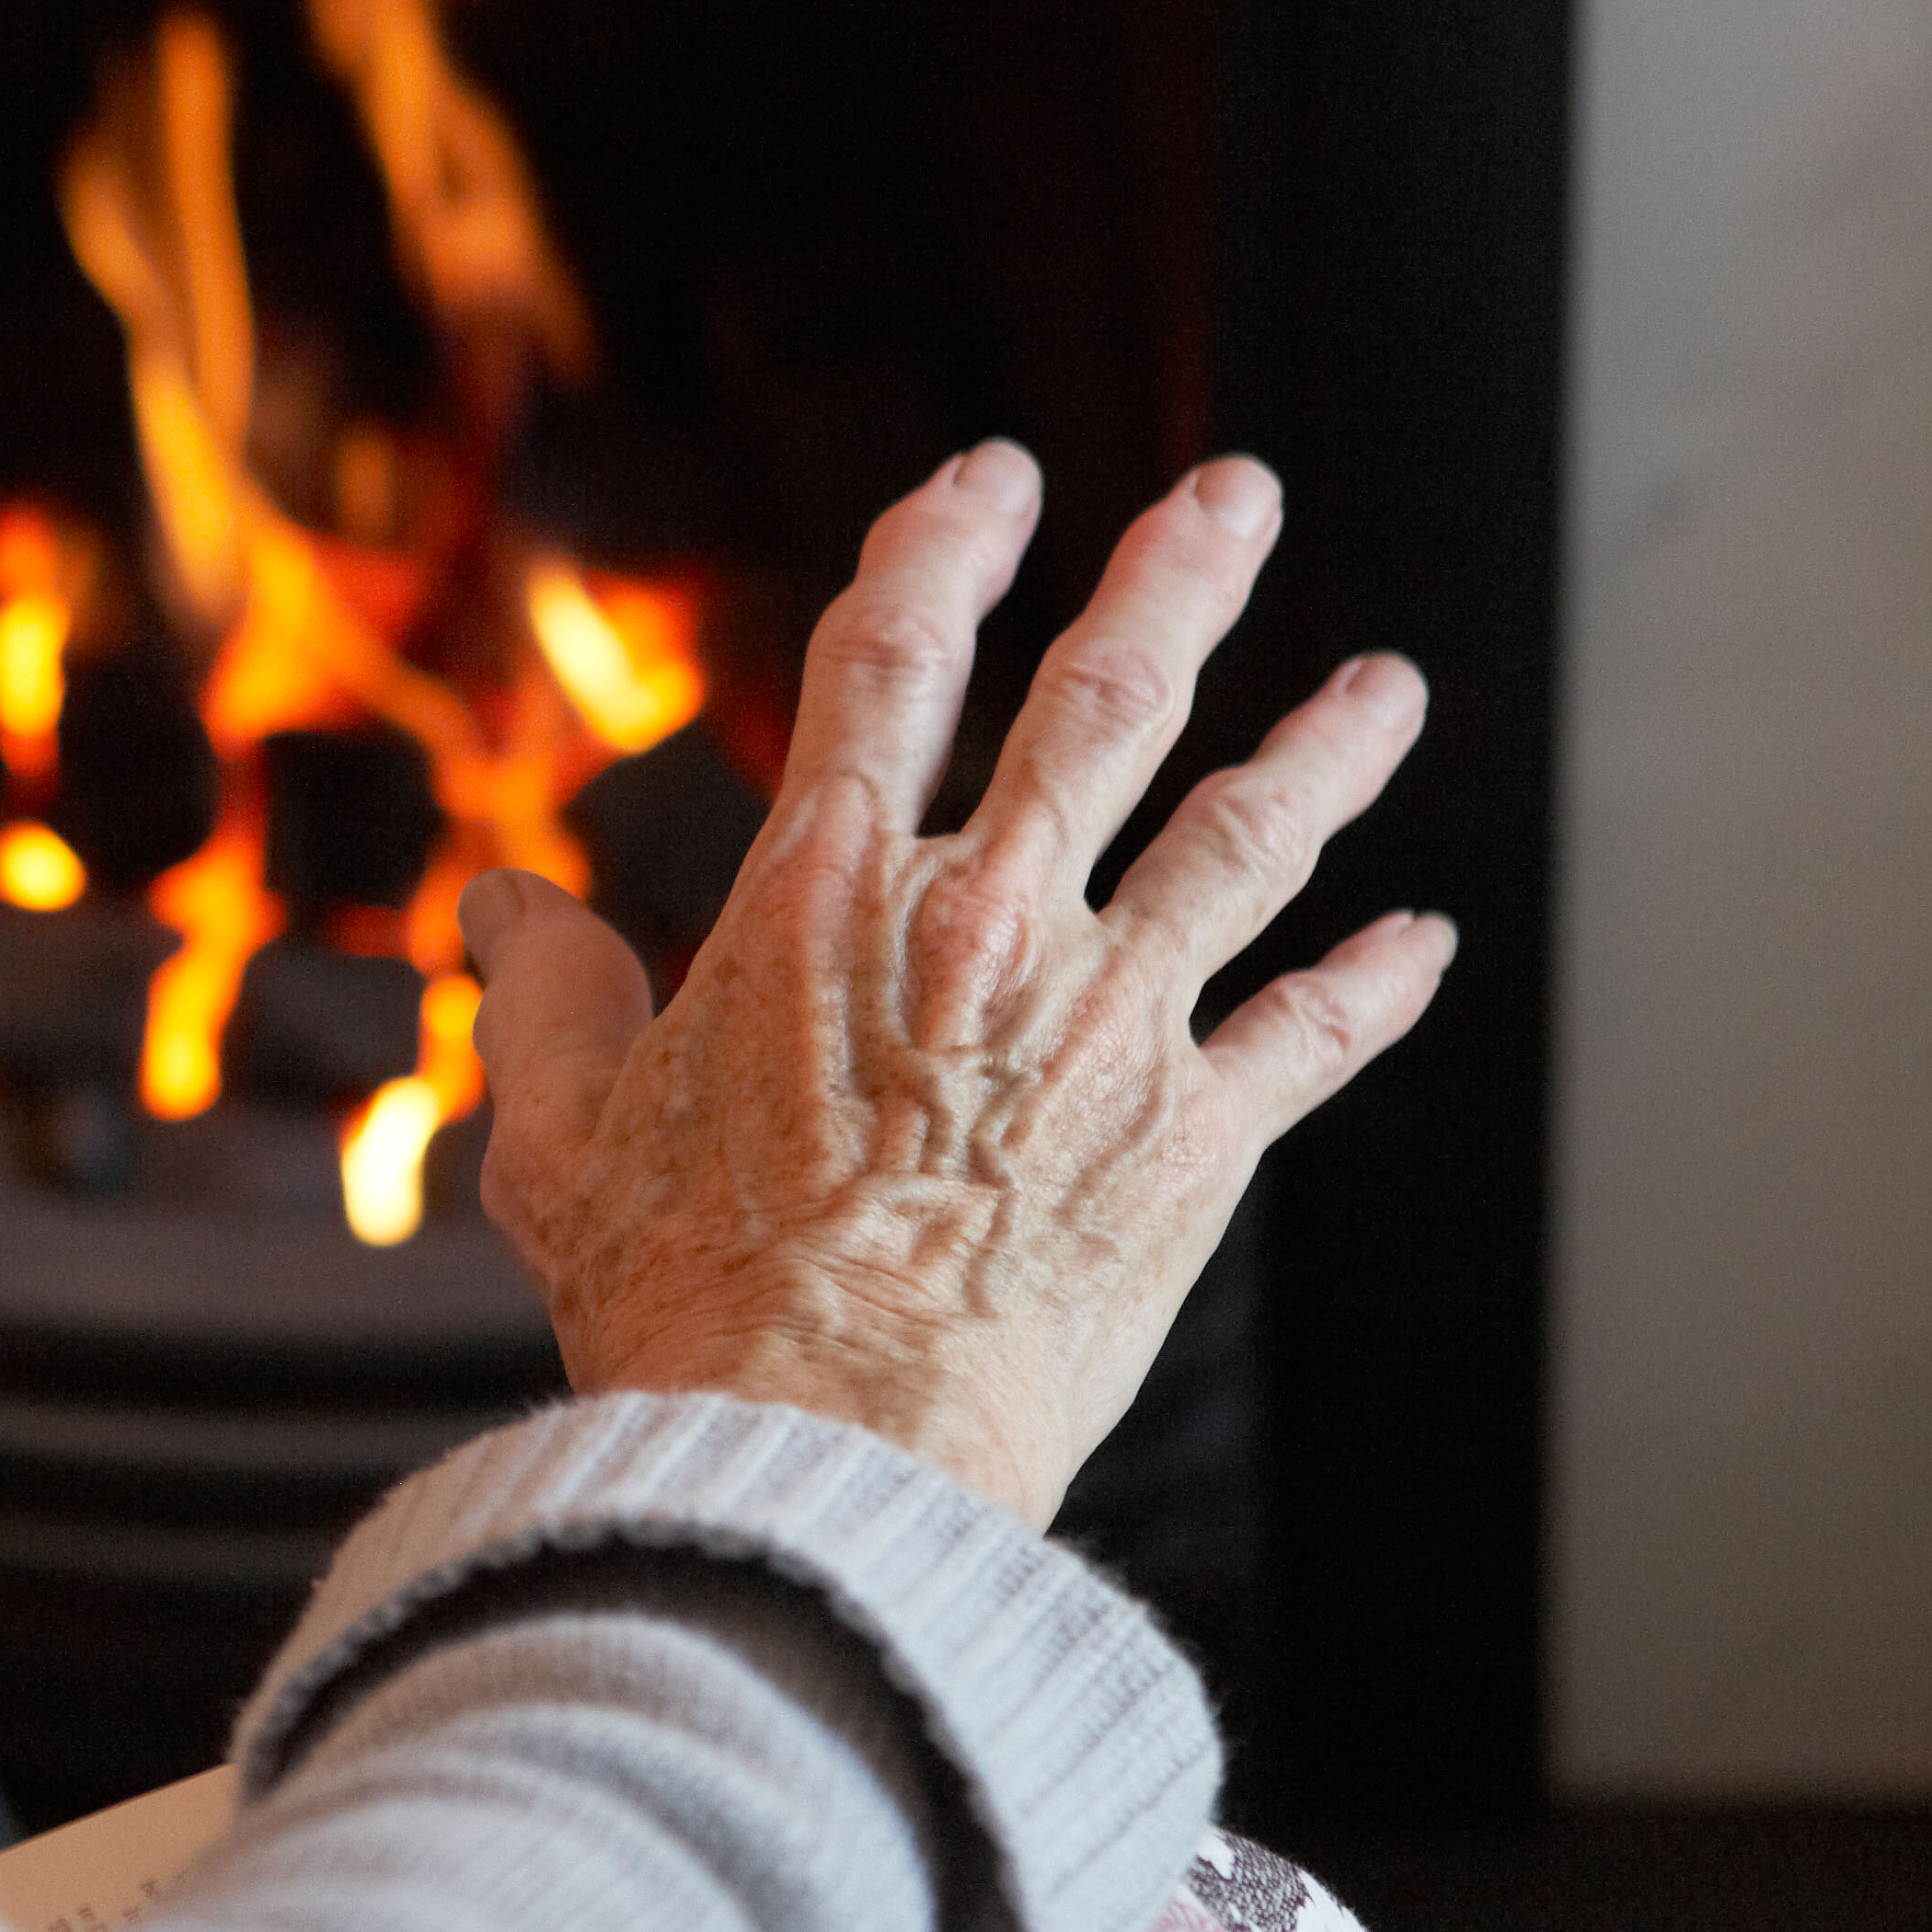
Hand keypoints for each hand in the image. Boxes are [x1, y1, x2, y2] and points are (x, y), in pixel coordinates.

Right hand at [459, 443, 1452, 1526]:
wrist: (833, 1449)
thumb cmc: (681, 1302)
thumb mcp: (563, 1137)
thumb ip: (544, 1000)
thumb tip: (508, 905)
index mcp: (826, 897)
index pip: (892, 659)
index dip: (942, 546)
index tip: (990, 481)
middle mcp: (986, 925)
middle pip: (1103, 703)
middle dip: (1176, 580)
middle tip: (1236, 497)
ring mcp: (1109, 1024)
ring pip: (1245, 837)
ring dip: (1325, 747)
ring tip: (1387, 683)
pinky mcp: (1195, 1143)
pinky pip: (1310, 1035)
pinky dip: (1373, 982)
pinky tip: (1424, 936)